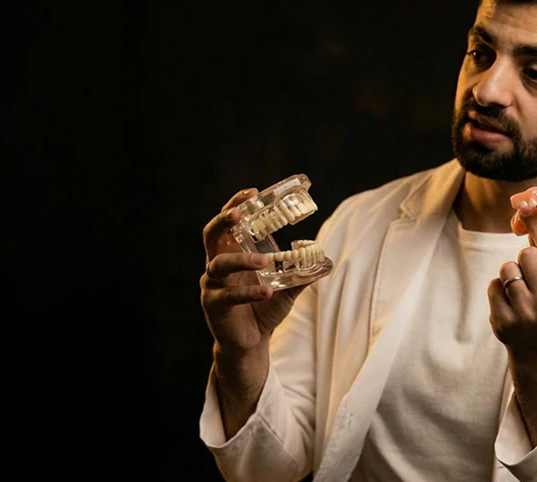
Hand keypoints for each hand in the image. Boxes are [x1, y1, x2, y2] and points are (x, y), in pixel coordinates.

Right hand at [200, 187, 306, 356]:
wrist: (251, 343)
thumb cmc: (264, 309)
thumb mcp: (286, 289)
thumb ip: (301, 274)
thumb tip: (324, 260)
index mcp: (233, 254)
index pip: (228, 223)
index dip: (235, 205)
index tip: (252, 193)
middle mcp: (218, 265)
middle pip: (211, 235)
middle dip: (223, 220)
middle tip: (239, 214)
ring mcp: (213, 285)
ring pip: (219, 264)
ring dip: (242, 259)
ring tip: (264, 260)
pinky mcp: (214, 306)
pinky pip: (229, 296)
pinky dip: (249, 292)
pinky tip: (266, 292)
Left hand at [488, 208, 536, 359]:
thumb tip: (534, 216)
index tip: (528, 209)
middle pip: (526, 254)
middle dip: (525, 259)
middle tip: (531, 275)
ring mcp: (524, 314)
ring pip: (507, 268)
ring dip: (511, 274)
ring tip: (520, 290)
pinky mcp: (504, 322)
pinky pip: (493, 286)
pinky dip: (499, 290)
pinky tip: (510, 303)